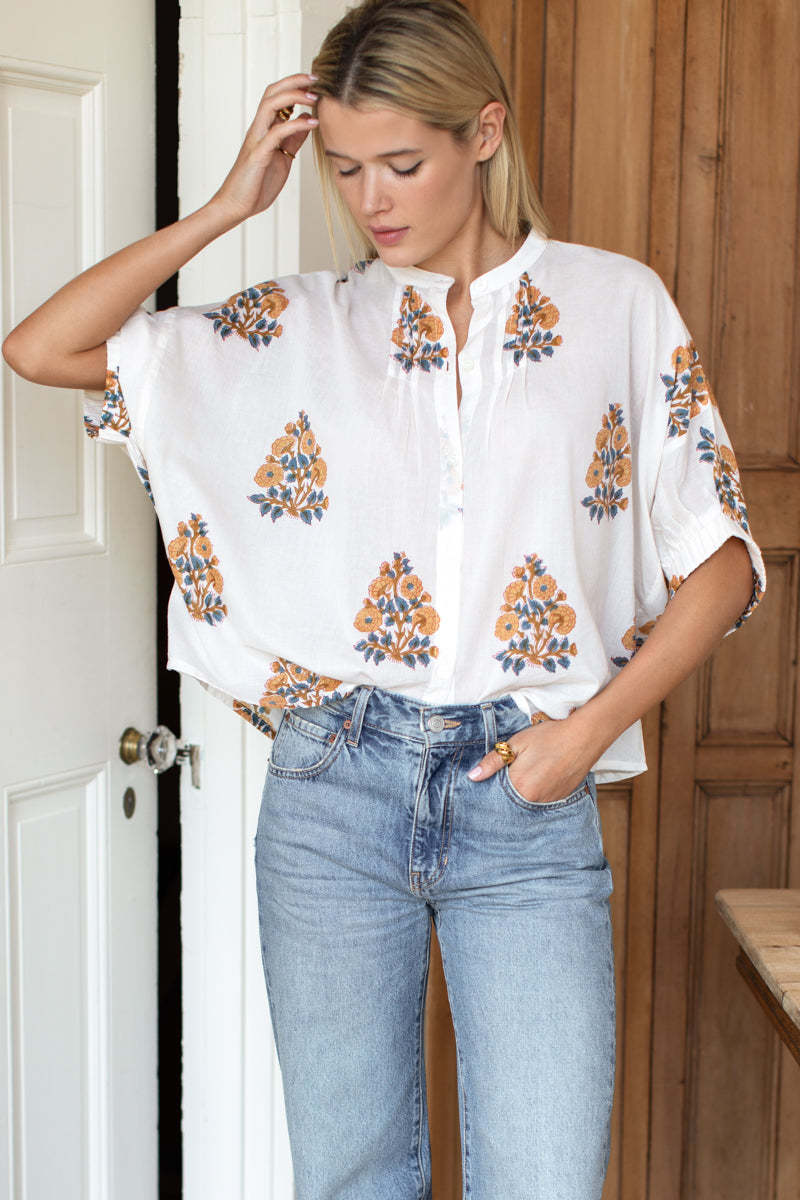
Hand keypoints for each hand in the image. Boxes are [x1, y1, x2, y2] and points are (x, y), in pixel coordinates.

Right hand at [207, 73, 319, 226]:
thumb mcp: (282, 159)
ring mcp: (257, 140)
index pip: (276, 97)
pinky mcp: (258, 155)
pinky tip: (311, 123)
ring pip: (270, 105)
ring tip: (314, 98)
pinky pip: (276, 133)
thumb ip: (292, 141)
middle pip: (272, 93)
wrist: (237, 206)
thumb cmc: (257, 184)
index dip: (294, 85)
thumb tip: (306, 123)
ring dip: (293, 97)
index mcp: (264, 130)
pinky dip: (295, 125)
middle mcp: (258, 130)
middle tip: (315, 79)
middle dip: (294, 82)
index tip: (314, 82)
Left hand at [467, 714, 595, 804]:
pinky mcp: (560, 798)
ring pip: (526, 801)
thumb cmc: (549, 737)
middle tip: (513, 771)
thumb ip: (493, 762)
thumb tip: (473, 776)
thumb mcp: (516, 743)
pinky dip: (537, 792)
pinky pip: (541, 800)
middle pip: (511, 800)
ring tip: (529, 772)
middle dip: (506, 789)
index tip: (491, 778)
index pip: (496, 794)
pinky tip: (540, 777)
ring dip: (522, 791)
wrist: (583, 737)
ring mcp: (548, 801)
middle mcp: (533, 800)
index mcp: (519, 786)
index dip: (492, 785)